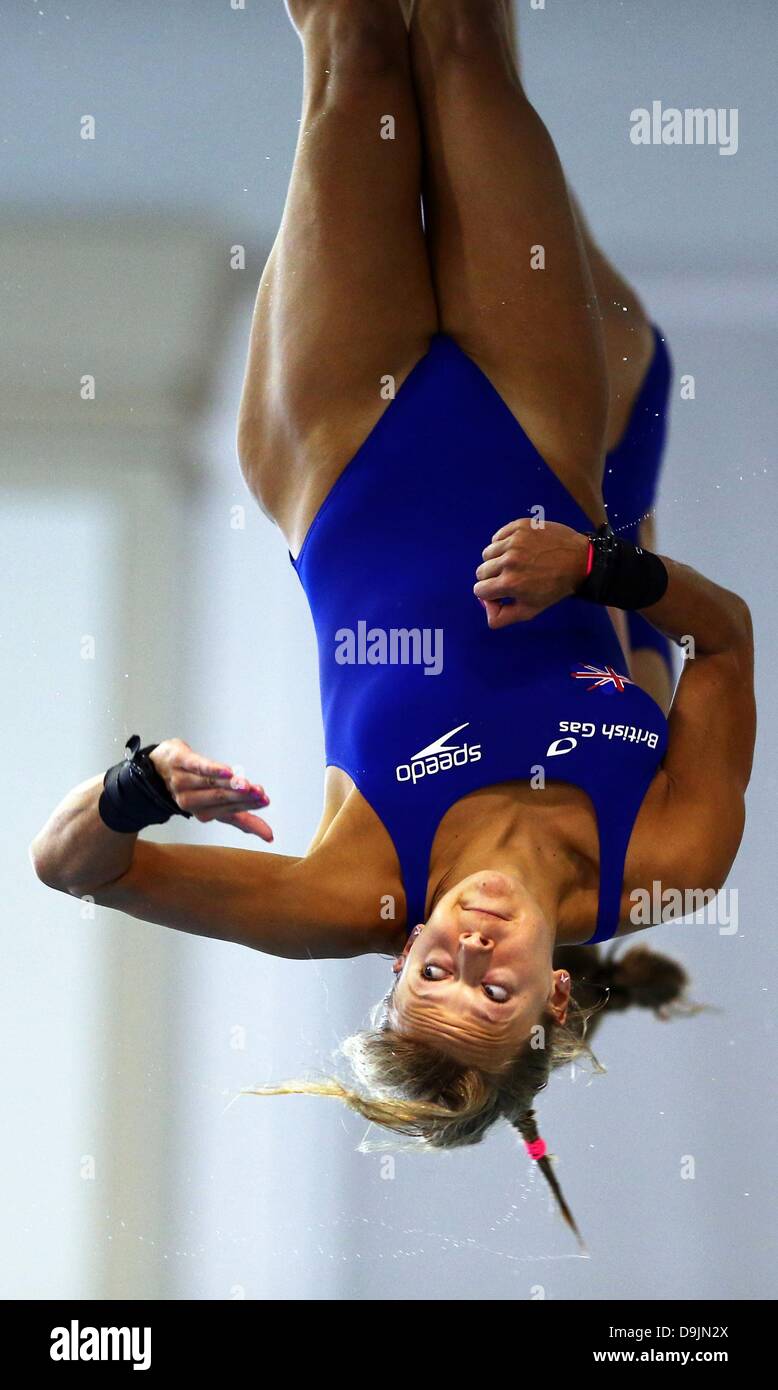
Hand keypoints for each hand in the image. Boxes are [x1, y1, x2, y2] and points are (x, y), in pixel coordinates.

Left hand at [148, 738, 272, 841]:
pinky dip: (212, 769)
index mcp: (202, 813)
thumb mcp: (217, 803)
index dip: (248, 805)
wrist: (157, 767)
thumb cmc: (192, 787)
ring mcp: (183, 780)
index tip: (265, 800)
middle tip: (259, 794)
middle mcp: (190, 801)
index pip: (229, 809)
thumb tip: (270, 837)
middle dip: (241, 796)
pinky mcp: (179, 760)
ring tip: (247, 785)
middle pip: (220, 797)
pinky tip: (227, 771)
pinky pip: (197, 766)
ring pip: (210, 783)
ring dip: (229, 784)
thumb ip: (243, 819)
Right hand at [474, 518, 588, 627]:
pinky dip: (503, 543)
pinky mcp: (519, 526)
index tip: (501, 591)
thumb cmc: (555, 587)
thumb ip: (503, 617)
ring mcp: (513, 541)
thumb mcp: (530, 610)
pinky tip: (517, 548)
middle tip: (509, 576)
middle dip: (492, 577)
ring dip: (496, 559)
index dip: (489, 593)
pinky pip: (497, 537)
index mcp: (510, 584)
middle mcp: (508, 561)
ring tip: (514, 562)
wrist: (579, 560)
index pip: (479, 590)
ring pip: (487, 553)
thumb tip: (487, 609)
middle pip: (481, 571)